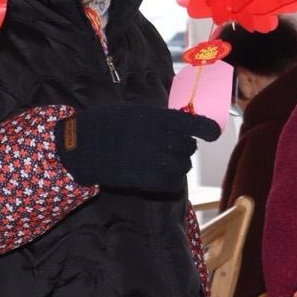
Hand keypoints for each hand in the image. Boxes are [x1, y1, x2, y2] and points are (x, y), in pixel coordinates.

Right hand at [56, 103, 220, 193]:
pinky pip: (171, 184)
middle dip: (184, 147)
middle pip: (188, 148)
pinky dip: (170, 180)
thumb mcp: (138, 112)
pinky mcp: (145, 180)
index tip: (213, 133)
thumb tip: (183, 125)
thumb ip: (162, 120)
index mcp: (158, 120)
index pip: (193, 125)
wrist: (82, 145)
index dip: (207, 129)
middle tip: (171, 145)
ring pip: (182, 167)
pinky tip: (160, 175)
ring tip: (163, 159)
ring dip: (178, 164)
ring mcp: (153, 162)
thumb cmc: (108, 124)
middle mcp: (160, 141)